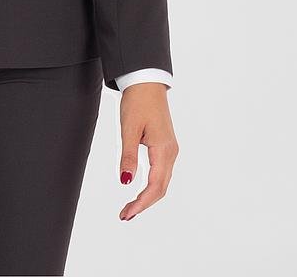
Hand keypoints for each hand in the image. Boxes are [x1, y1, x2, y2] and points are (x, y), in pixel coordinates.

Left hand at [116, 83, 177, 220]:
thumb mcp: (128, 129)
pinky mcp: (165, 146)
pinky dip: (151, 185)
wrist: (147, 82)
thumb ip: (128, 156)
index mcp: (164, 150)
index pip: (155, 186)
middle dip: (144, 204)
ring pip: (162, 182)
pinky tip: (140, 190)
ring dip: (147, 196)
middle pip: (161, 188)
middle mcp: (171, 152)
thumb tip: (126, 182)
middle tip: (125, 215)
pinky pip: (161, 172)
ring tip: (130, 207)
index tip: (126, 214)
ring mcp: (170, 149)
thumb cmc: (137, 101)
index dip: (141, 203)